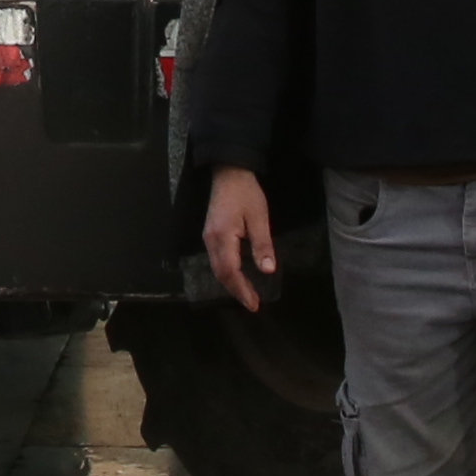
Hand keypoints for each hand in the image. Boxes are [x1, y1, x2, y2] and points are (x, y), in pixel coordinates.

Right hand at [200, 167, 279, 310]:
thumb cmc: (246, 193)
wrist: (229, 171)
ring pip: (217, 268)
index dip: (242, 289)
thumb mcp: (259, 217)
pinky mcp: (211, 234)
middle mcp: (210, 240)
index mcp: (222, 237)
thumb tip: (267, 270)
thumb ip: (262, 245)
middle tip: (253, 304)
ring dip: (231, 283)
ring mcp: (208, 237)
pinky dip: (227, 273)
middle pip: (220, 273)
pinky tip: (238, 276)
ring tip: (247, 294)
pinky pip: (216, 260)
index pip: (230, 271)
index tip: (254, 304)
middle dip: (236, 290)